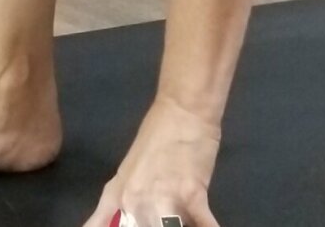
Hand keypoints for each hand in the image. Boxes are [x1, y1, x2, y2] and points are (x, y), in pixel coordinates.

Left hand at [84, 98, 222, 226]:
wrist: (182, 110)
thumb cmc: (157, 137)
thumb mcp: (128, 172)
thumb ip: (123, 200)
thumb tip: (129, 221)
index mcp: (116, 196)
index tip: (129, 224)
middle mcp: (133, 202)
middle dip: (154, 226)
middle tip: (162, 219)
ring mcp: (161, 198)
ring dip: (177, 226)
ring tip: (184, 221)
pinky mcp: (191, 195)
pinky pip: (203, 225)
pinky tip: (209, 225)